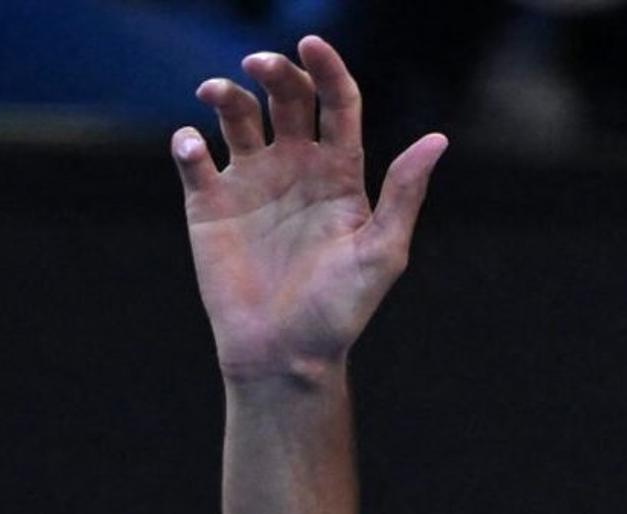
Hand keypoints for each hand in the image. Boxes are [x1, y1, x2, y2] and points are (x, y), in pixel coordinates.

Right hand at [173, 36, 444, 386]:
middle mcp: (295, 167)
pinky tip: (193, 147)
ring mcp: (250, 182)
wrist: (286, 356)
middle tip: (259, 65)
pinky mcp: (209, 204)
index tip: (310, 44)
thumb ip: (404, 195)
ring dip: (224, 92)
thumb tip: (438, 138)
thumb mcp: (382, 255)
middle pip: (285, 96)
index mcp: (339, 173)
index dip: (326, 67)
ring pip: (235, 114)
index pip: (336, 102)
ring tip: (215, 94)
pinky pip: (194, 158)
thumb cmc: (340, 313)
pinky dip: (188, 142)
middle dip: (274, 70)